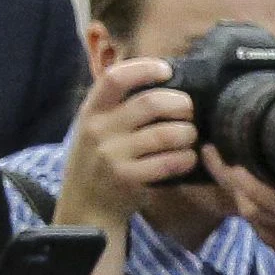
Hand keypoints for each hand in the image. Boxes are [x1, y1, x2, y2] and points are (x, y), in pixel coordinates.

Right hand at [55, 56, 192, 230]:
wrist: (85, 206)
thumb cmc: (98, 160)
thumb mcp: (95, 128)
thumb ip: (118, 107)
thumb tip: (161, 81)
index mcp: (91, 110)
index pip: (115, 77)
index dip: (144, 68)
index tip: (166, 70)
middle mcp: (99, 129)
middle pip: (150, 103)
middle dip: (180, 103)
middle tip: (189, 109)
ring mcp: (112, 155)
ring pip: (165, 134)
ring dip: (187, 133)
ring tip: (190, 136)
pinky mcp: (128, 178)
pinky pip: (168, 162)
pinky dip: (185, 158)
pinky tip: (187, 158)